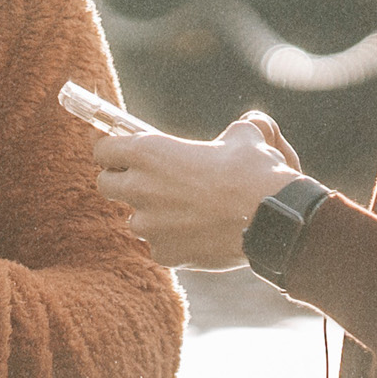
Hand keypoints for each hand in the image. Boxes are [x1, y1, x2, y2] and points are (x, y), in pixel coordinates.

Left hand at [89, 112, 300, 269]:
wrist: (274, 220)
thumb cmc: (256, 172)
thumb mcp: (247, 136)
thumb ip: (236, 129)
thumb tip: (251, 124)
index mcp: (148, 152)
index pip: (102, 150)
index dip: (112, 151)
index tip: (122, 154)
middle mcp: (140, 187)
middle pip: (106, 185)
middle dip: (123, 183)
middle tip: (150, 183)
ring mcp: (149, 225)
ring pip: (135, 220)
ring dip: (152, 215)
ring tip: (185, 211)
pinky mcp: (164, 253)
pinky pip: (158, 246)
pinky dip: (172, 242)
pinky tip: (198, 234)